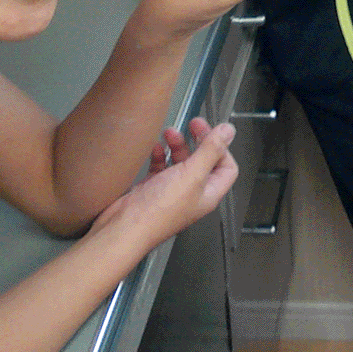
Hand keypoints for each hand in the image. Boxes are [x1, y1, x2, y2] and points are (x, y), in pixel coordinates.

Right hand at [91, 117, 237, 240]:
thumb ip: (210, 151)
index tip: (213, 130)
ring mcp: (172, 192)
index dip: (222, 148)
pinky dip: (159, 155)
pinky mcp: (152, 190)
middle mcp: (192, 193)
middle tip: (193, 123)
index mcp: (208, 193)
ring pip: (181, 162)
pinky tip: (155, 149)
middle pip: (203, 161)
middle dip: (199, 141)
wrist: (123, 227)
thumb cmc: (158, 211)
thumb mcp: (191, 175)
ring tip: (169, 133)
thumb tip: (228, 131)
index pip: (226, 167)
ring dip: (178, 145)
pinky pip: (160, 167)